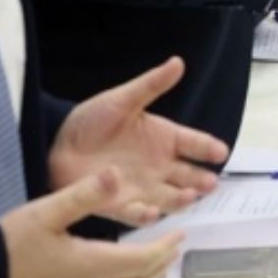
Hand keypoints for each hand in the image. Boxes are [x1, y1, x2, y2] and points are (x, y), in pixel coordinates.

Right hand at [1, 169, 182, 277]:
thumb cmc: (10, 244)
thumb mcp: (48, 211)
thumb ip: (86, 194)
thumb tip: (117, 174)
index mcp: (92, 265)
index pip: (144, 261)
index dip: (166, 248)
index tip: (180, 236)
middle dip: (160, 266)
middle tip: (172, 248)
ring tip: (152, 265)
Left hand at [48, 57, 226, 225]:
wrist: (56, 145)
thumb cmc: (91, 121)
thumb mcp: (122, 99)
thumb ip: (151, 85)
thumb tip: (177, 62)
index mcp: (163, 138)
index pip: (194, 143)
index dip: (208, 148)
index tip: (221, 152)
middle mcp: (158, 165)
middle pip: (188, 176)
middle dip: (201, 180)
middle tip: (210, 183)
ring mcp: (141, 187)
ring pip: (169, 198)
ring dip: (180, 200)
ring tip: (189, 197)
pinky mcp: (119, 205)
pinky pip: (135, 214)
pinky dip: (145, 215)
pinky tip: (151, 212)